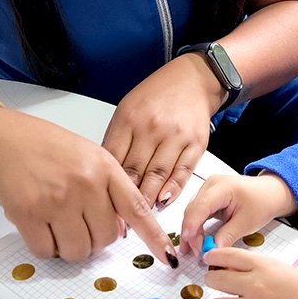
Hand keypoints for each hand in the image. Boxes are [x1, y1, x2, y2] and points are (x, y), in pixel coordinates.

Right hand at [0, 106, 177, 265]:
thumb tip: (119, 229)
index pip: (137, 209)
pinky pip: (47, 251)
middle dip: (96, 240)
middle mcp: (86, 184)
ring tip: (59, 225)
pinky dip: (46, 247)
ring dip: (71, 247)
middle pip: (106, 239)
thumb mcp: (89, 156)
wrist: (4, 139)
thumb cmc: (48, 147)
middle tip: (80, 224)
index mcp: (105, 168)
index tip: (168, 257)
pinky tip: (41, 227)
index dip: (154, 237)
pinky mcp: (29, 214)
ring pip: (78, 251)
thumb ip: (108, 188)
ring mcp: (57, 200)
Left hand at [102, 55, 219, 207]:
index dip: (106, 185)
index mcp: (130, 118)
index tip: (101, 203)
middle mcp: (153, 127)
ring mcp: (176, 135)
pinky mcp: (196, 143)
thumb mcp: (127, 110)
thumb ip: (116, 139)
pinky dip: (173, 190)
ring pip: (158, 175)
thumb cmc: (156, 96)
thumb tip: (104, 174)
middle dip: (125, 199)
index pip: (114, 159)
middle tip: (118, 219)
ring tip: (139, 216)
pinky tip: (164, 201)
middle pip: (135, 171)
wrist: (192, 80)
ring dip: (148, 199)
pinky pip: (183, 172)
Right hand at [179, 172, 295, 256]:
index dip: (191, 225)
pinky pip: (197, 213)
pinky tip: (195, 241)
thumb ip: (227, 236)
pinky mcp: (208, 197)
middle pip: (193, 210)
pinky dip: (196, 227)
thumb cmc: (262, 202)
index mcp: (221, 186)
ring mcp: (208, 189)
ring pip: (192, 212)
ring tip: (193, 250)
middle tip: (196, 253)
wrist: (270, 193)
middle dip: (191, 233)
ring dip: (191, 232)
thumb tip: (212, 251)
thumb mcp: (246, 222)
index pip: (200, 206)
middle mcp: (210, 185)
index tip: (189, 243)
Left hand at [201, 247, 297, 298]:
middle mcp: (255, 286)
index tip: (208, 260)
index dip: (212, 257)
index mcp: (263, 266)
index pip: (227, 255)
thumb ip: (258, 268)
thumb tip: (231, 270)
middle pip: (215, 279)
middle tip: (213, 286)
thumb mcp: (282, 269)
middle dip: (210, 282)